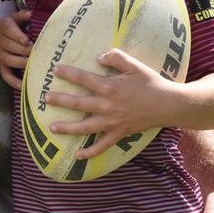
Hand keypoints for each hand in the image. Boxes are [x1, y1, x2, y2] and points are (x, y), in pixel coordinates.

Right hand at [0, 9, 31, 89]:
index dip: (18, 36)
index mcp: (3, 26)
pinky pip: (5, 75)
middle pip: (11, 47)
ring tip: (34, 65)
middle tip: (38, 53)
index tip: (27, 41)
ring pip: (9, 60)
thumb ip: (24, 15)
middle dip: (25, 51)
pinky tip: (23, 86)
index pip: (9, 31)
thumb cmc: (12, 26)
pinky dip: (13, 81)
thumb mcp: (16, 17)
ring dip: (22, 63)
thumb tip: (32, 13)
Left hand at [45, 48, 172, 158]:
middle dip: (60, 100)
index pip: (84, 79)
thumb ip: (116, 57)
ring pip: (84, 127)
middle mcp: (107, 106)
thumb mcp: (135, 65)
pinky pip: (102, 146)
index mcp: (110, 87)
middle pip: (78, 103)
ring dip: (67, 127)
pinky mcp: (119, 134)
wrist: (168, 105)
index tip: (55, 70)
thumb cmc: (151, 83)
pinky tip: (78, 155)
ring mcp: (112, 122)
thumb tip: (98, 57)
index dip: (68, 73)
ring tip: (51, 126)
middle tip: (46, 98)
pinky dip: (90, 152)